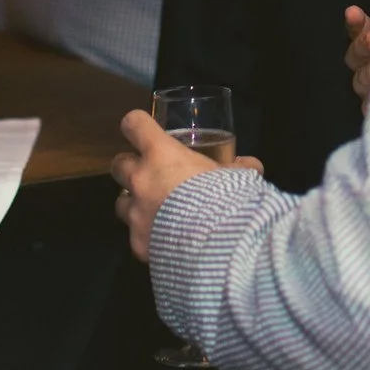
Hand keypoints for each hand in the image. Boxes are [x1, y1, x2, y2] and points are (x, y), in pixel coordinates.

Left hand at [110, 110, 261, 262]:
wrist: (218, 244)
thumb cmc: (224, 197)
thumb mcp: (237, 175)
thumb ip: (241, 167)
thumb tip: (251, 165)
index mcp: (161, 154)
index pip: (134, 125)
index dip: (136, 124)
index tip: (142, 129)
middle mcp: (141, 180)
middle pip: (118, 164)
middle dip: (129, 166)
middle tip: (147, 173)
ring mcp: (136, 214)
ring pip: (120, 202)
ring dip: (133, 203)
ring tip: (153, 210)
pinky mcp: (139, 244)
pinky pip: (136, 237)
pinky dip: (147, 237)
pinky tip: (164, 242)